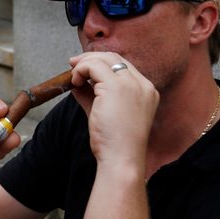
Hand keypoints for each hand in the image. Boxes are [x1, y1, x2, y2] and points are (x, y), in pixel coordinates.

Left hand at [69, 52, 158, 168]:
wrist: (122, 160)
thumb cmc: (115, 143)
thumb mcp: (105, 113)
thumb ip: (93, 95)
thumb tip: (78, 82)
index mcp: (147, 91)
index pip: (123, 67)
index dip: (102, 64)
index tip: (84, 69)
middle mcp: (142, 84)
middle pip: (115, 58)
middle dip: (92, 58)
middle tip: (73, 64)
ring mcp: (131, 84)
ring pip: (104, 59)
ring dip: (84, 64)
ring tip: (73, 76)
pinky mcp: (116, 87)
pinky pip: (93, 66)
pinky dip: (81, 70)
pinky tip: (74, 82)